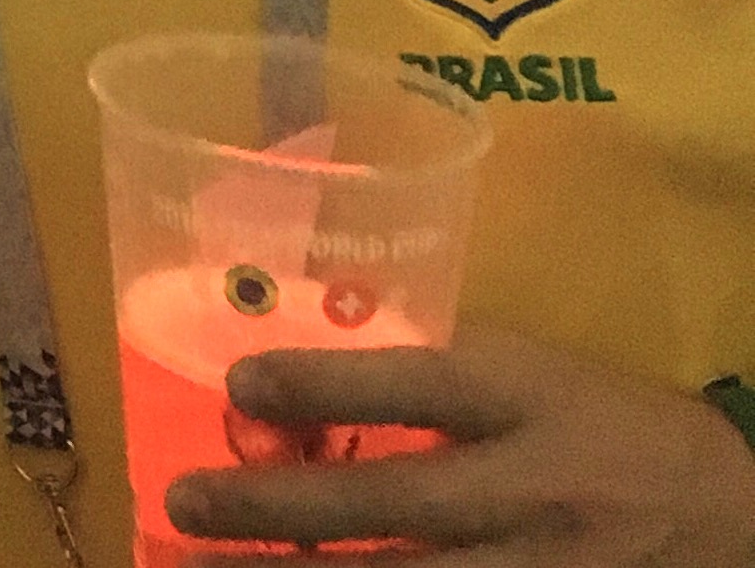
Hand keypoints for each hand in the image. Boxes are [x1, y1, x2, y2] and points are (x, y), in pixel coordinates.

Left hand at [166, 326, 754, 563]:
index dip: (330, 385)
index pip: (424, 386)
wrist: (729, 516)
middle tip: (185, 500)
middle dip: (284, 509)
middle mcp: (534, 491)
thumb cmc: (605, 427)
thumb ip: (435, 368)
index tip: (241, 384)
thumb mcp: (533, 374)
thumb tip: (296, 370)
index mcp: (529, 402)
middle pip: (403, 506)